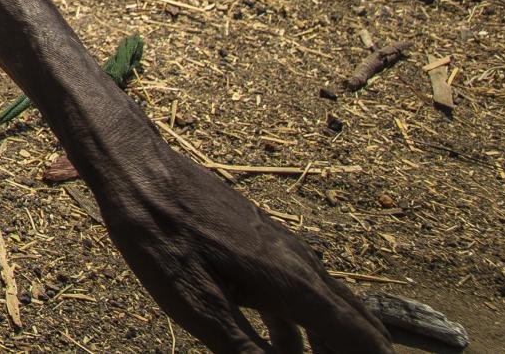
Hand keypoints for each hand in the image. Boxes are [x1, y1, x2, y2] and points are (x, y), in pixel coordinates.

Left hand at [88, 128, 389, 351]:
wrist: (138, 169)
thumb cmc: (162, 239)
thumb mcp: (200, 308)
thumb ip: (247, 352)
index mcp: (296, 285)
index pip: (366, 341)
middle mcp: (302, 264)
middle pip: (357, 325)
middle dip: (352, 353)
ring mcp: (282, 249)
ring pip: (327, 307)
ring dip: (328, 345)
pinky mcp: (260, 241)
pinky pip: (298, 291)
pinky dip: (301, 326)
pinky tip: (280, 346)